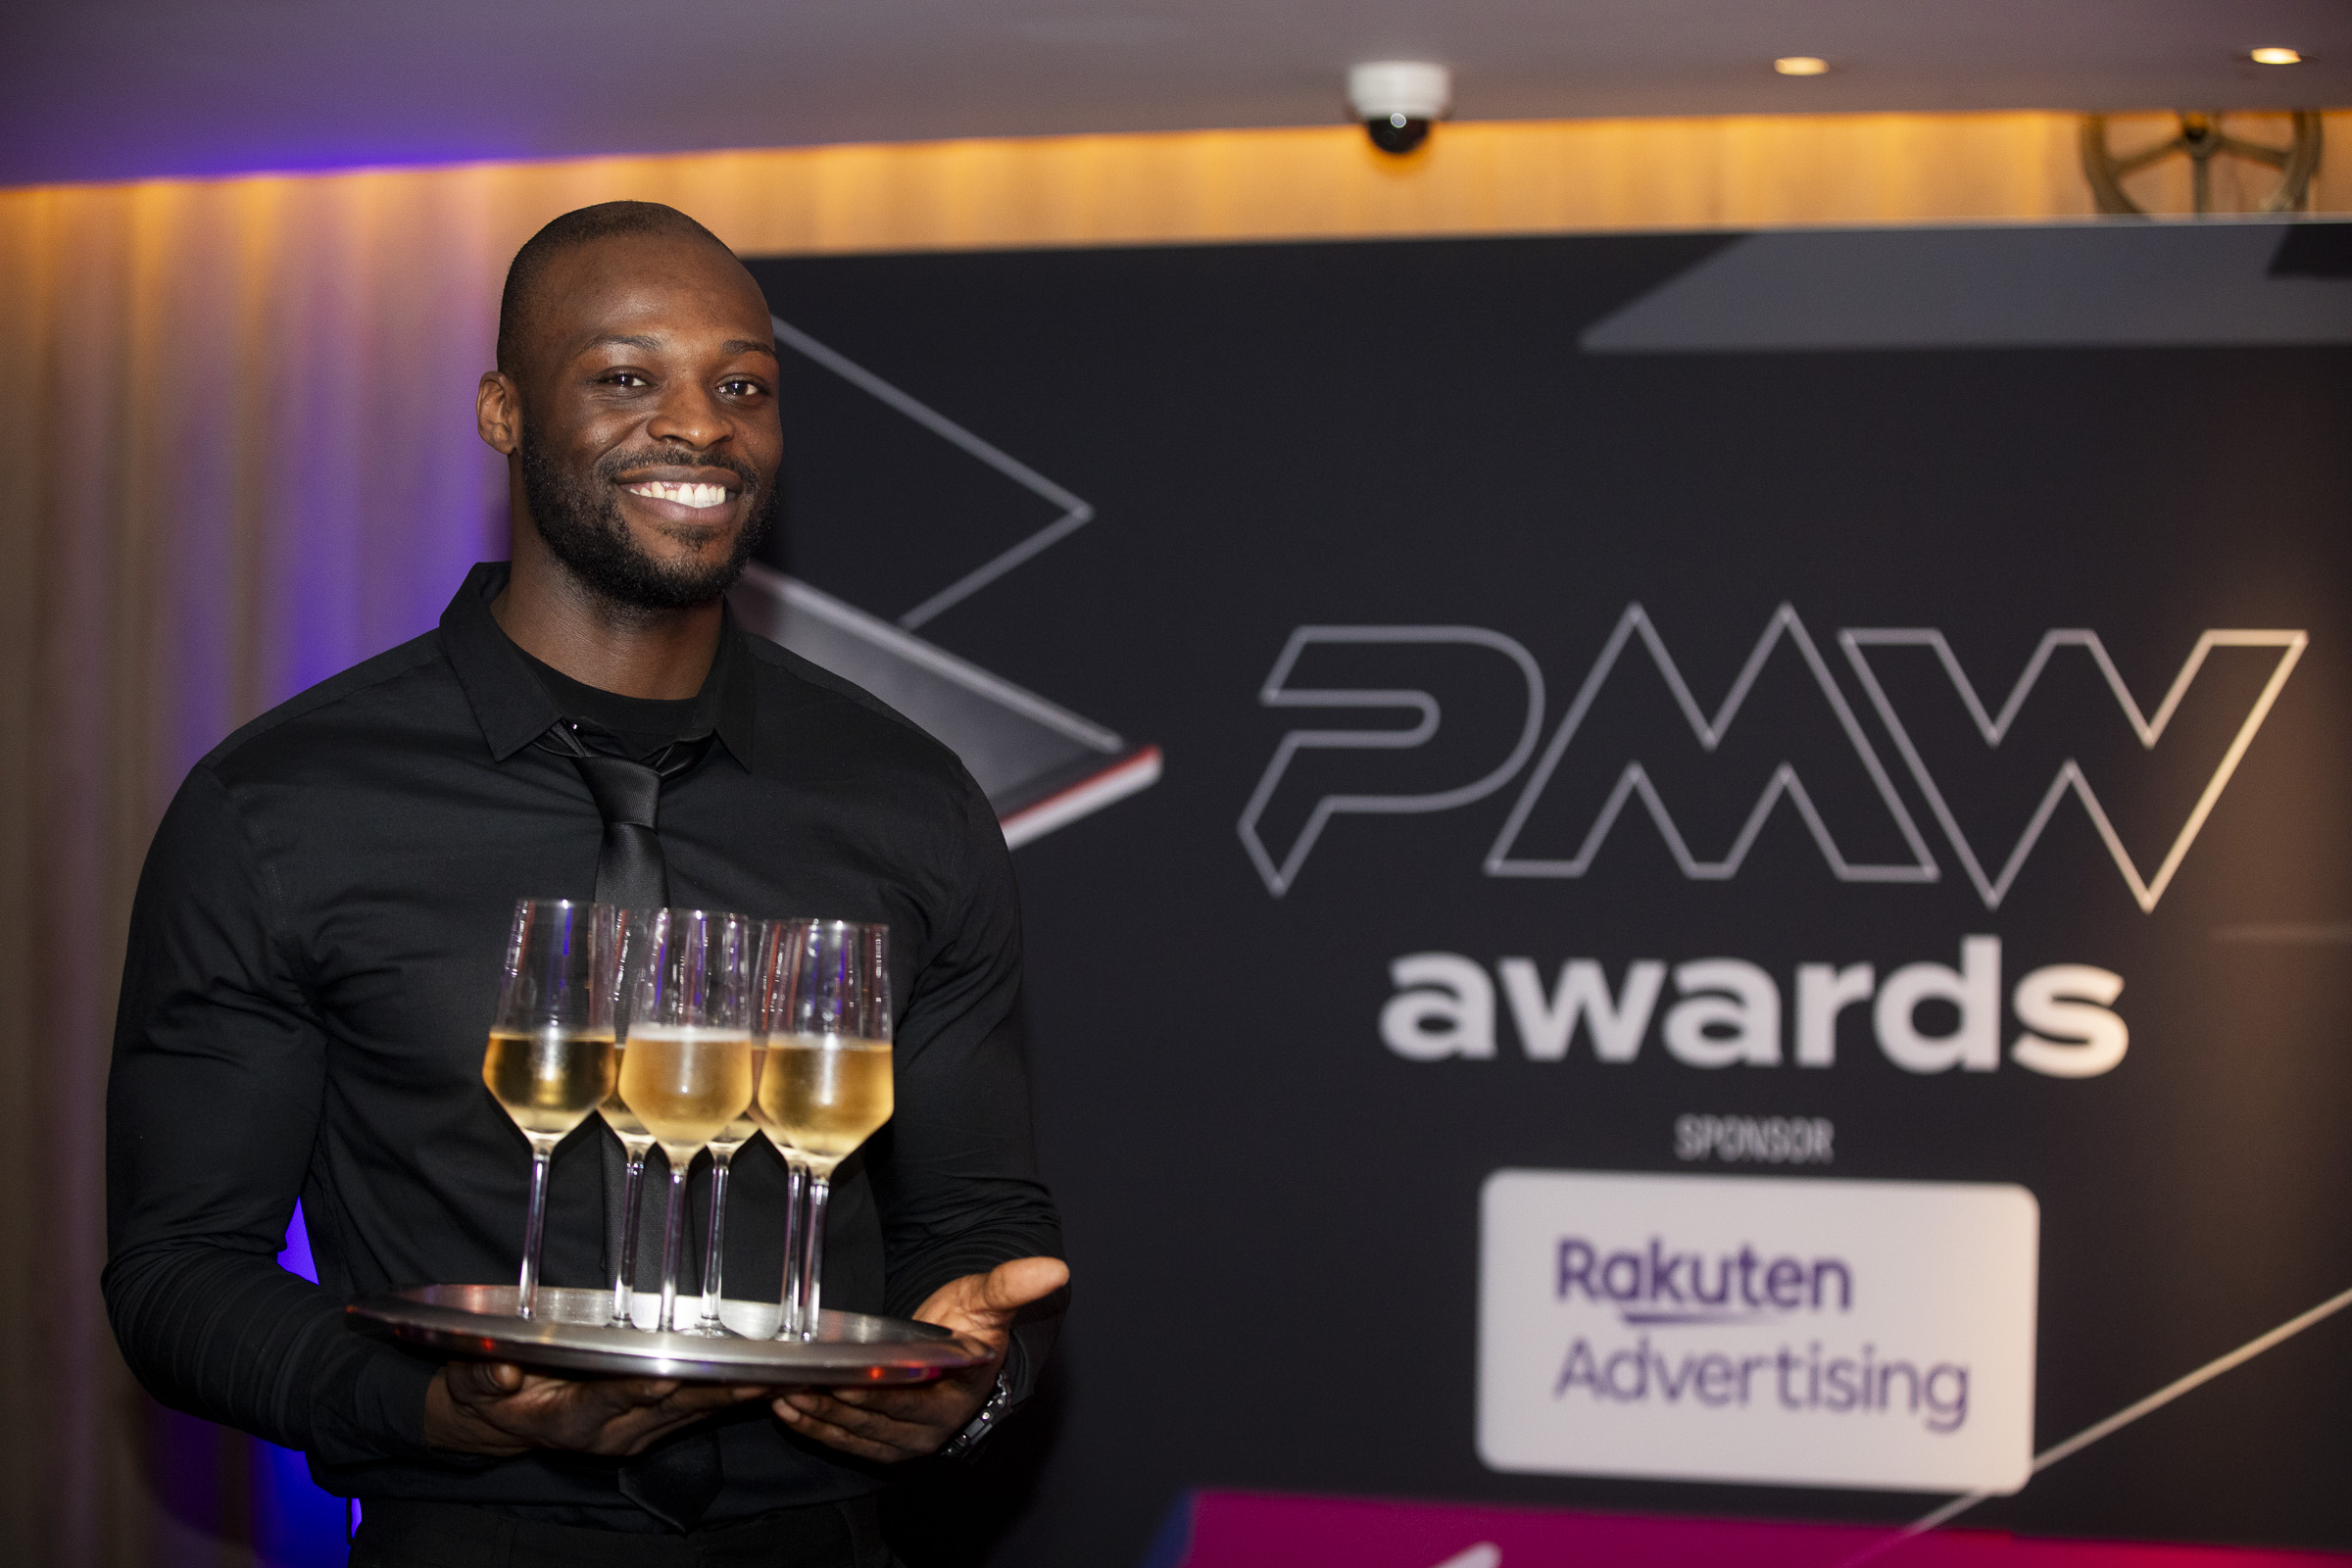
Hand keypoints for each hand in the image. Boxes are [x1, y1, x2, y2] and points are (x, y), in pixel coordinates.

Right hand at [424, 1360, 770, 1456]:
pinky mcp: (652, 1428)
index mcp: (573, 1419)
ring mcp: (637, 1434)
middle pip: (674, 1407)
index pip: (616, 1398)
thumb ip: (484, 1376)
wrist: (501, 1422)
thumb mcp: (473, 1382)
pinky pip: (698, 1412)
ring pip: (695, 1411)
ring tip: (783, 1375)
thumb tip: (500, 1376)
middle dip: (721, 1391)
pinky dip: (733, 1396)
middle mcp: (613, 1432)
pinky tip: (768, 1380)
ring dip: (739, 1394)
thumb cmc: (490, 1392)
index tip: (681, 1375)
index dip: (648, 1387)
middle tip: (765, 1373)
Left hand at [773, 1255, 1067, 1463]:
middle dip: (831, 1402)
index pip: (913, 1401)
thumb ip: (1011, 1285)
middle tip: (794, 1380)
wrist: (961, 1356)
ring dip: (815, 1413)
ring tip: (781, 1390)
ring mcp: (902, 1443)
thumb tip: (1055, 1268)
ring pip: (851, 1431)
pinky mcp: (879, 1446)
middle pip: (873, 1419)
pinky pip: (842, 1440)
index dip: (879, 1392)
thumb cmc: (972, 1327)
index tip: (847, 1379)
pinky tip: (786, 1406)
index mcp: (956, 1397)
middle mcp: (929, 1429)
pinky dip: (812, 1425)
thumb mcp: (989, 1302)